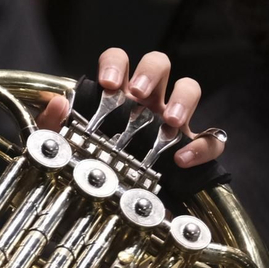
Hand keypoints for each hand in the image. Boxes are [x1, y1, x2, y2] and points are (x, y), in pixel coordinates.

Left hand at [34, 47, 224, 168]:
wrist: (124, 206)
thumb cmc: (98, 166)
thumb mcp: (69, 148)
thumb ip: (56, 126)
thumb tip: (57, 103)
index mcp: (119, 94)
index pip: (118, 60)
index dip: (115, 63)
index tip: (108, 83)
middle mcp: (149, 101)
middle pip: (158, 63)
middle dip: (149, 72)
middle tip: (138, 94)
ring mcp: (175, 120)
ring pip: (190, 87)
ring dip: (182, 98)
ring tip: (168, 120)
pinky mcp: (195, 147)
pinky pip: (212, 138)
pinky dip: (202, 146)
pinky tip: (183, 158)